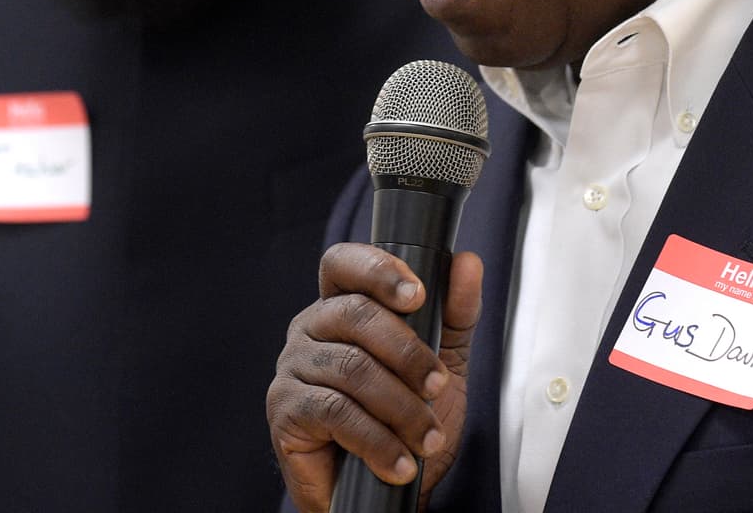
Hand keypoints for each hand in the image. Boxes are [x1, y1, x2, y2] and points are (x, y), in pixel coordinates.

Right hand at [266, 242, 483, 512]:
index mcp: (339, 305)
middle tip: (437, 384)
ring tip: (428, 437)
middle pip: (354, 314)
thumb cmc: (404, 419)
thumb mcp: (442, 362)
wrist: (381, 494)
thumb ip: (454, 313)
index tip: (418, 294)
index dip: (377, 269)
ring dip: (401, 406)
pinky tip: (400, 462)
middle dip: (407, 351)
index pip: (343, 263)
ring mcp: (292, 368)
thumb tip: (467, 263)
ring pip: (351, 367)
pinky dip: (377, 440)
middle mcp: (309, 328)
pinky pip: (335, 412)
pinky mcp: (285, 411)